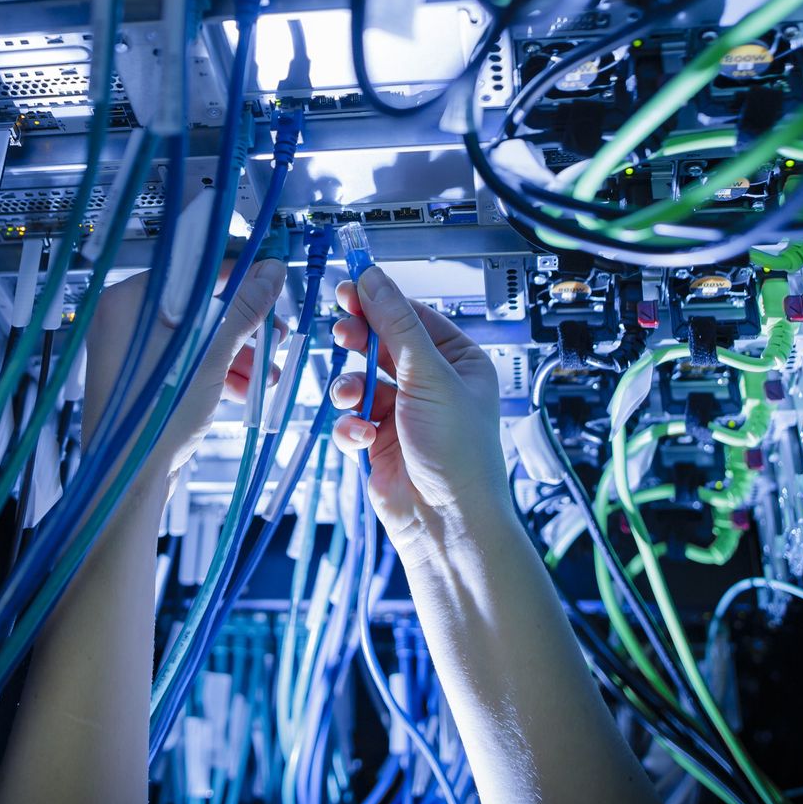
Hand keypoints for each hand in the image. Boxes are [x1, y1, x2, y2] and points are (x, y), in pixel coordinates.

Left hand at [82, 258, 286, 496]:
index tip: (272, 285)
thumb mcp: (210, 355)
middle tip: (275, 335)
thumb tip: (271, 273)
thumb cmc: (155, 416)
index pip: (193, 271)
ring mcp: (136, 354)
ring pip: (200, 338)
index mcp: (130, 301)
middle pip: (201, 306)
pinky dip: (220, 372)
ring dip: (239, 353)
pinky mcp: (148, 382)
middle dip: (244, 324)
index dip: (239, 278)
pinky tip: (249, 389)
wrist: (129, 480)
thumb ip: (242, 310)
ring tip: (269, 370)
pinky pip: (190, 363)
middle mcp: (127, 322)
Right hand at [329, 266, 506, 557]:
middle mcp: (432, 386)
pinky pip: (352, 419)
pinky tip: (360, 436)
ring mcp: (404, 414)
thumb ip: (397, 325)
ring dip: (350, 388)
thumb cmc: (459, 455)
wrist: (446, 524)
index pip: (413, 318)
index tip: (350, 287)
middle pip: (383, 346)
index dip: (380, 303)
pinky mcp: (380, 442)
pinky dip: (350, 426)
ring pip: (361, 382)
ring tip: (352, 398)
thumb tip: (374, 280)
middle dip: (360, 343)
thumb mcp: (429, 376)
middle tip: (343, 332)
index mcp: (458, 363)